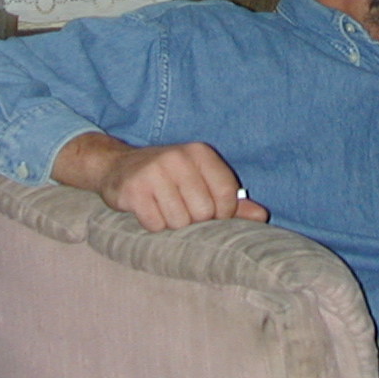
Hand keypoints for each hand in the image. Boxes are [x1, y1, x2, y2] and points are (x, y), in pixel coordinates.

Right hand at [56, 132, 268, 231]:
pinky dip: (153, 225)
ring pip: (179, 221)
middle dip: (193, 219)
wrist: (117, 166)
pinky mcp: (134, 190)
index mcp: (199, 153)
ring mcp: (154, 172)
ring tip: (163, 207)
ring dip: (172, 223)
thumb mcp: (199, 179)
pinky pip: (156, 225)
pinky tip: (148, 210)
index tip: (209, 213)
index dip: (221, 214)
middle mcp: (178, 158)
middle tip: (180, 208)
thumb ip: (230, 199)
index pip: (226, 195)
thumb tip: (261, 216)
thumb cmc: (167, 177)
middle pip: (203, 212)